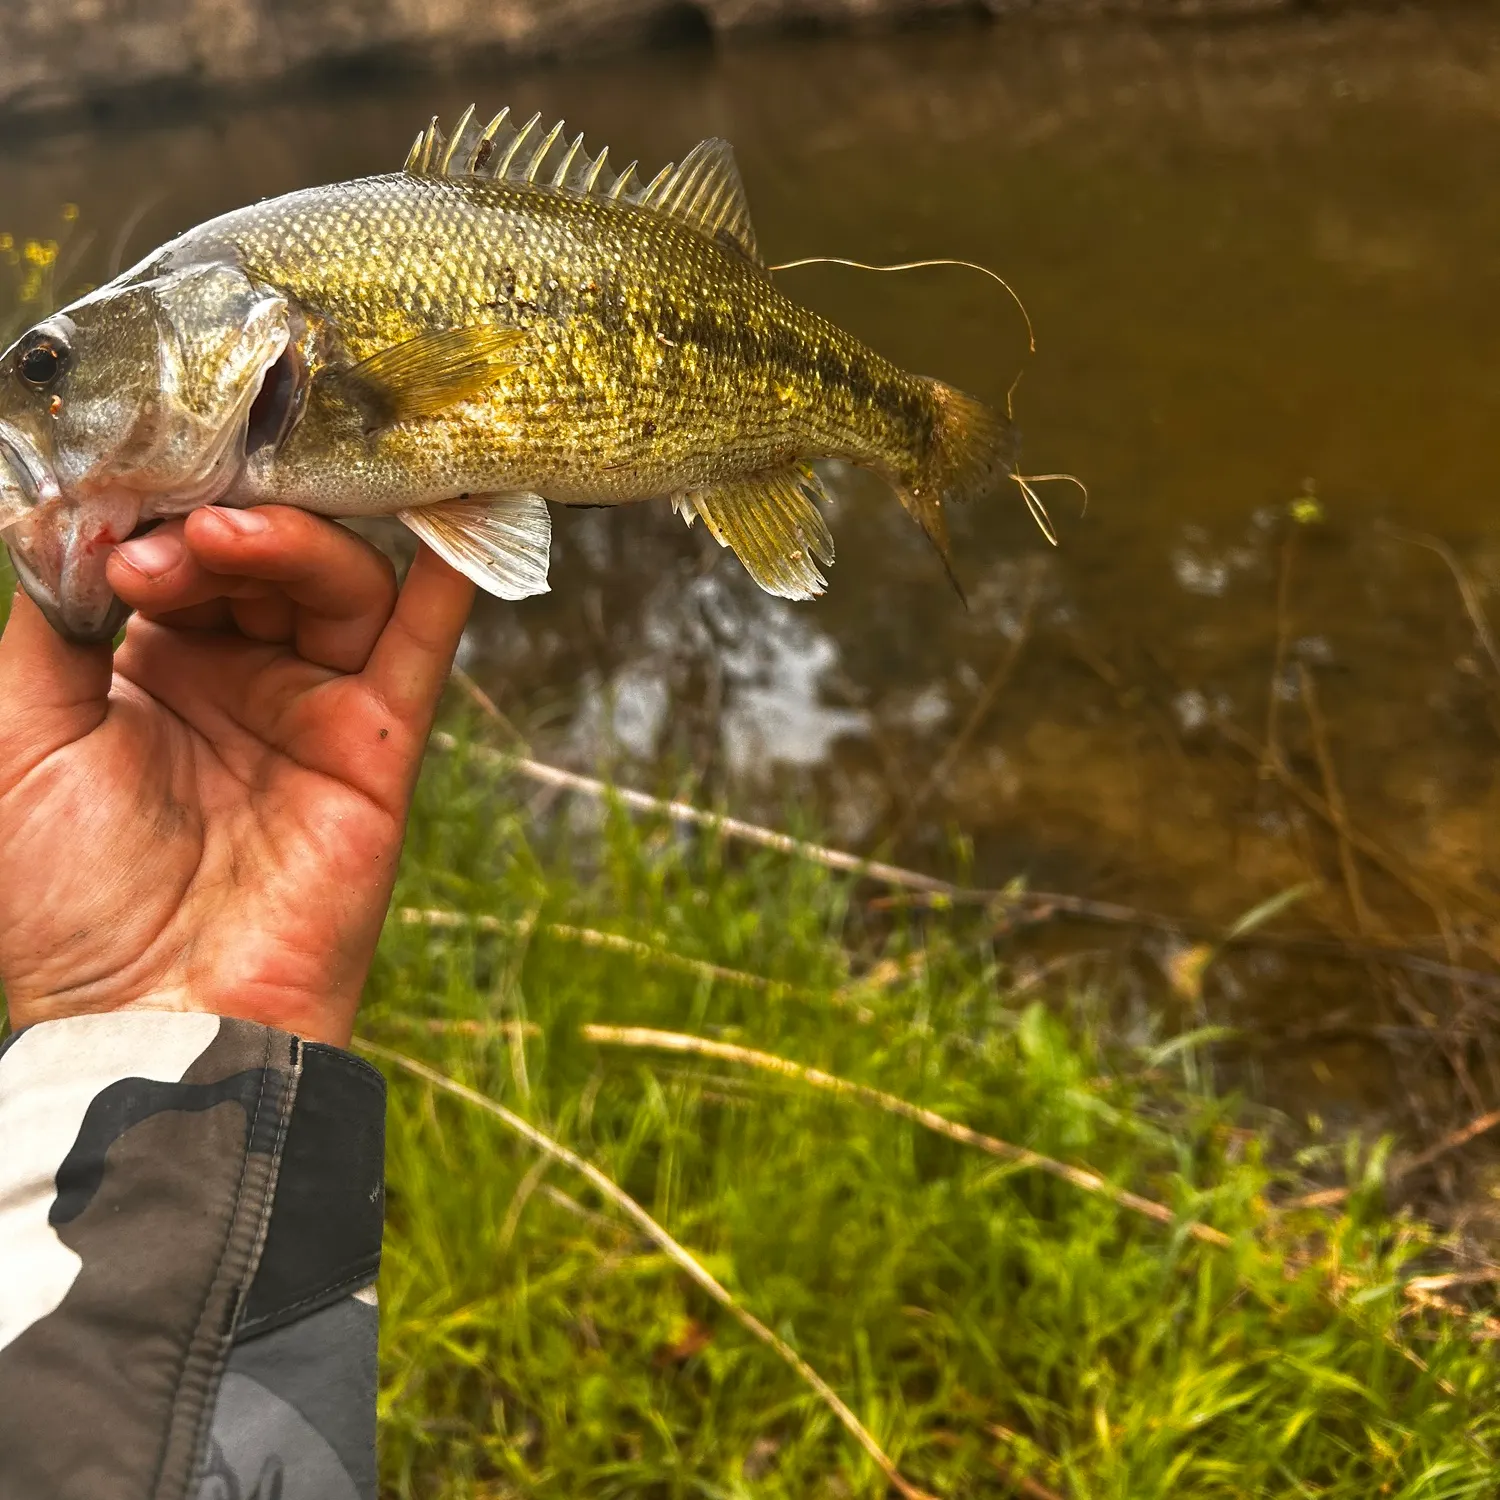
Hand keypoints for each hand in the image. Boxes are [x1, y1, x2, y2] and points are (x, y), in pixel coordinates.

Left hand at [0, 506, 473, 1045]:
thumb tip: (84, 513)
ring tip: (225, 541)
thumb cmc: (65, 899)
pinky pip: (419, 648)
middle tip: (174, 538)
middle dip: (217, 524)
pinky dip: (443, 581)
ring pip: (338, 583)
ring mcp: (315, 707)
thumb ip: (49, 622)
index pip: (179, 552)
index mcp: (154, 668)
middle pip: (265, 554)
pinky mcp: (378, 745)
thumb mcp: (18, 740)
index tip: (117, 520)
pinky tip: (446, 517)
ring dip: (291, 543)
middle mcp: (241, 675)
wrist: (151, 1014)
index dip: (155, 518)